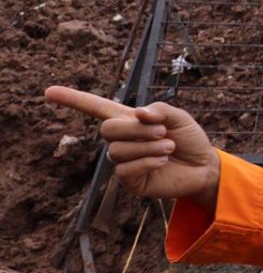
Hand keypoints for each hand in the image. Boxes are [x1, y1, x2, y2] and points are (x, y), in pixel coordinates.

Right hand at [44, 86, 220, 212]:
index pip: (96, 108)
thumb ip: (160, 109)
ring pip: (118, 150)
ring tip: (169, 147)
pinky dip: (147, 162)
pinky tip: (162, 161)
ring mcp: (124, 161)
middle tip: (162, 131)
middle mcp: (122, 140)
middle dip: (135, 129)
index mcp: (130, 120)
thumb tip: (139, 113)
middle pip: (107, 129)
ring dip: (148, 146)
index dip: (73, 99)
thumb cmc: (189, 139)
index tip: (48, 91)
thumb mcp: (180, 117)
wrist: (204, 166)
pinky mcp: (130, 181)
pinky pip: (125, 170)